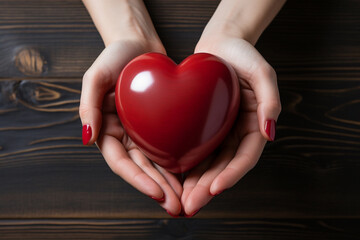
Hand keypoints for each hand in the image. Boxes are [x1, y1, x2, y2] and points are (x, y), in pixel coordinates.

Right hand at [80, 40, 182, 215]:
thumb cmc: (115, 57)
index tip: (157, 194)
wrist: (139, 44)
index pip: (122, 164)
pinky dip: (179, 163)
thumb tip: (88, 138)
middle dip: (159, 190)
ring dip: (170, 184)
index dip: (138, 181)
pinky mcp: (159, 126)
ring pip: (157, 164)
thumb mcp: (96, 77)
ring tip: (187, 199)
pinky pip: (169, 147)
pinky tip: (193, 175)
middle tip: (177, 206)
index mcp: (107, 130)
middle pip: (142, 170)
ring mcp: (142, 133)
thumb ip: (89, 106)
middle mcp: (125, 136)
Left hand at [181, 36, 281, 215]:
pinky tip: (175, 177)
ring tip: (182, 200)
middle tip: (191, 205)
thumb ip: (270, 100)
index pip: (245, 157)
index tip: (215, 190)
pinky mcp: (205, 126)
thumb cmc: (243, 54)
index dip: (232, 176)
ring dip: (197, 184)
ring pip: (210, 164)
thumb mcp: (262, 72)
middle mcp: (238, 133)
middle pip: (225, 167)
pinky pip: (196, 149)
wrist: (221, 44)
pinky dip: (188, 165)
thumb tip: (270, 132)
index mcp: (254, 124)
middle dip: (208, 188)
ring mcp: (221, 131)